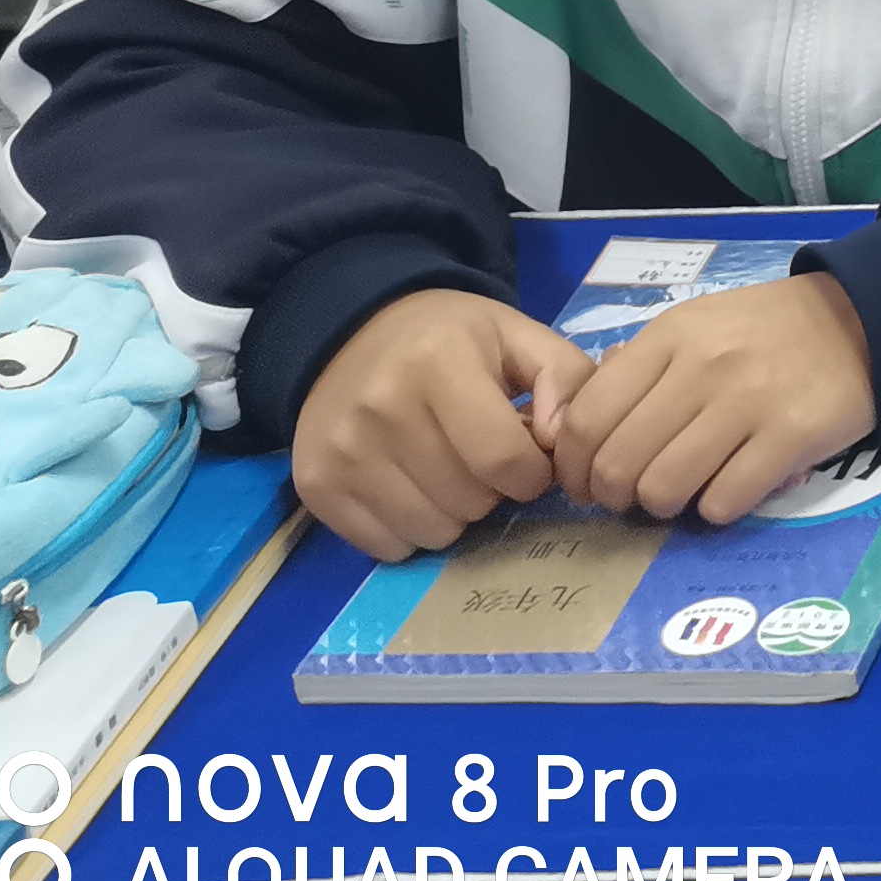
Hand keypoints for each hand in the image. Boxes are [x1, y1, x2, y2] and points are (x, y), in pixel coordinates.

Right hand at [295, 290, 590, 560]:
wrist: (349, 333)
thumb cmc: (447, 339)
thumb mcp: (515, 334)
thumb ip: (564, 377)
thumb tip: (565, 441)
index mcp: (438, 362)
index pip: (504, 459)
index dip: (532, 471)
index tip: (528, 457)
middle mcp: (381, 408)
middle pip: (470, 502)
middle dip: (492, 489)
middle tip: (480, 456)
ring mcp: (342, 452)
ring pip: (432, 532)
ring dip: (453, 512)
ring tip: (445, 469)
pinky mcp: (315, 487)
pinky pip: (387, 546)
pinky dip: (409, 528)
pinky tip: (408, 485)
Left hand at [546, 269, 877, 528]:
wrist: (863, 321)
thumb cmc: (764, 331)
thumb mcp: (694, 325)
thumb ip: (637, 369)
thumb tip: (575, 428)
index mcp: (671, 336)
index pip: (587, 418)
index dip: (573, 466)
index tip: (585, 483)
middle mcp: (703, 367)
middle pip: (619, 463)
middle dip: (613, 496)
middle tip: (630, 498)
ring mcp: (749, 402)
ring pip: (664, 489)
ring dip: (661, 506)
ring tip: (680, 494)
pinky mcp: (792, 436)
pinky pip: (723, 501)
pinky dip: (715, 509)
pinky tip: (728, 488)